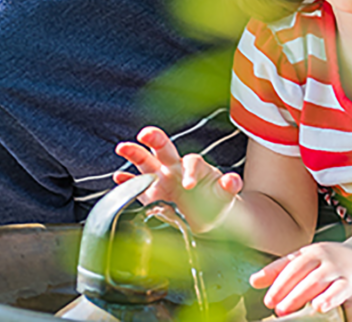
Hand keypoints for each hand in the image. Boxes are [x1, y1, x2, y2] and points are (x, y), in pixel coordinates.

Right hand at [114, 126, 242, 232]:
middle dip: (155, 140)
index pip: (190, 162)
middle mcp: (177, 168)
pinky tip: (119, 178)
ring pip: (147, 164)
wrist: (212, 217)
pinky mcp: (155, 195)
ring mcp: (164, 180)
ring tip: (122, 147)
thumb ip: (229, 186)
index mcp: (196, 166)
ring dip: (135, 154)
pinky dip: (129, 182)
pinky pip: (139, 188)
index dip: (189, 172)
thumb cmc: (218, 200)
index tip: (188, 186)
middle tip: (145, 133)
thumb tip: (233, 180)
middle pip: (164, 150)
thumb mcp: (226, 194)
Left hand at [249, 242, 351, 321]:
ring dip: (328, 298)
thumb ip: (279, 269)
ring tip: (317, 307)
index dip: (282, 284)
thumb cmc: (325, 263)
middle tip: (281, 311)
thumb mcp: (303, 259)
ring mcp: (348, 279)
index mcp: (316, 254)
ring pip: (338, 288)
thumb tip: (253, 281)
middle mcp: (333, 264)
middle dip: (297, 295)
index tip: (269, 302)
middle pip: (315, 279)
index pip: (296, 267)